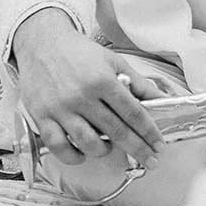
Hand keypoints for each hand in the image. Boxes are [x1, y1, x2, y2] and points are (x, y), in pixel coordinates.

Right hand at [12, 13, 181, 169]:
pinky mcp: (42, 117)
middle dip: (138, 149)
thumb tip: (163, 99)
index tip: (158, 145)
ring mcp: (61, 109)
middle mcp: (83, 96)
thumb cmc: (80, 53)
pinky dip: (72, 157)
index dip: (149, 132)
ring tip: (109, 148)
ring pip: (88, 143)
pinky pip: (59, 147)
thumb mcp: (114, 62)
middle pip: (116, 131)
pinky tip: (82, 154)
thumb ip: (138, 83)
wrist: (42, 44)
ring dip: (104, 152)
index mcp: (103, 80)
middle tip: (151, 161)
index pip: (133, 113)